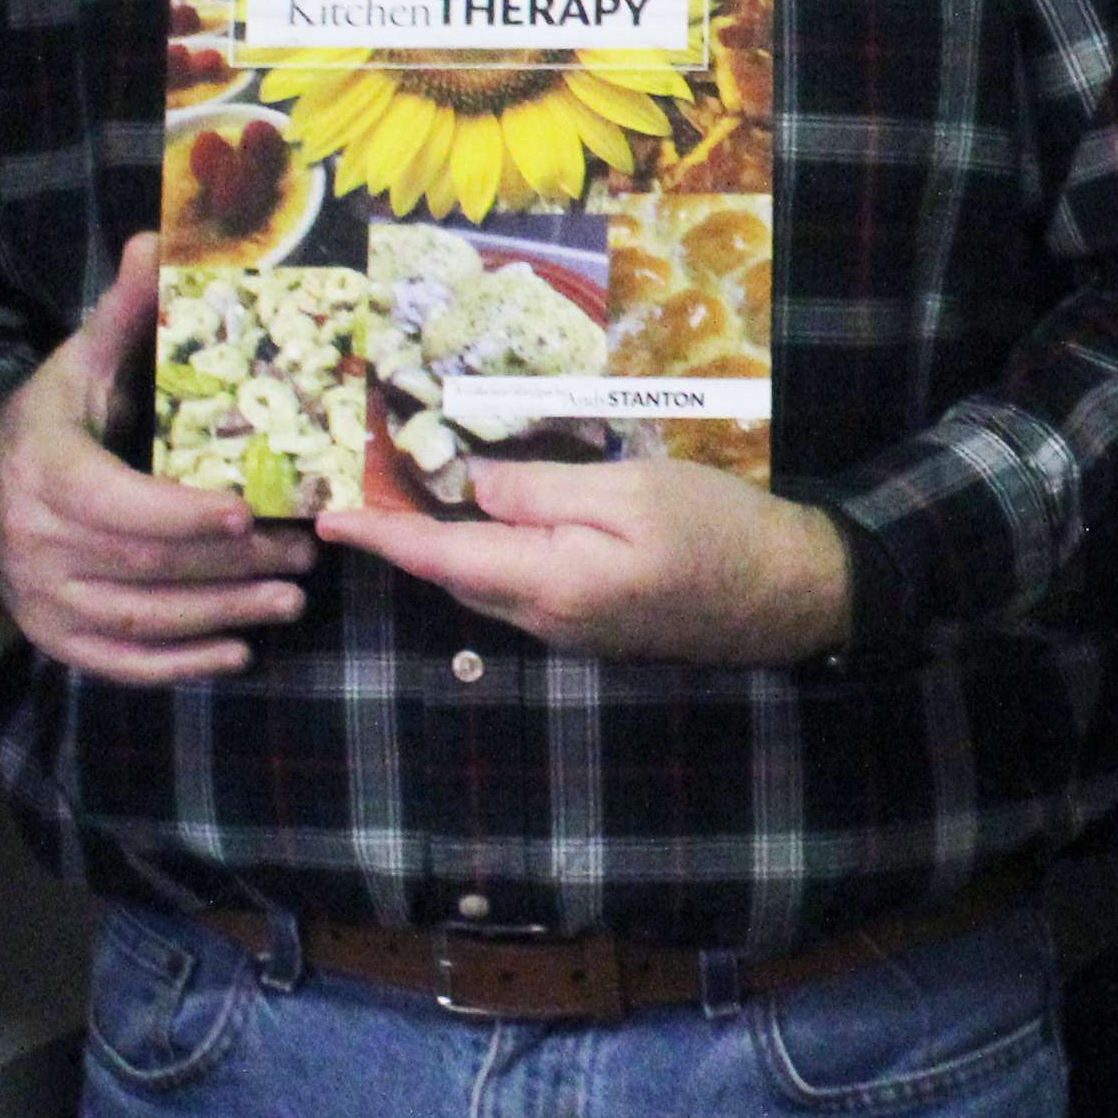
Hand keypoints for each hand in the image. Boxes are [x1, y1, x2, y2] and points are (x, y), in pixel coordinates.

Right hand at [0, 232, 317, 683]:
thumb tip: (162, 238)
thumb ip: (124, 313)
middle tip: (304, 554)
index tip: (249, 508)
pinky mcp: (50, 635)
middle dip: (231, 562)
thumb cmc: (48, 423)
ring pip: (139, 617)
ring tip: (290, 600)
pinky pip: (116, 660)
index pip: (119, 506)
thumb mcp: (77, 365)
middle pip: (145, 564)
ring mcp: (40, 597)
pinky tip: (236, 654)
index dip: (183, 514)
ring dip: (220, 615)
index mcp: (48, 473)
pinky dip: (177, 665)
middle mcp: (38, 543)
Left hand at [317, 458, 852, 667]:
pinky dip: (493, 558)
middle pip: (455, 576)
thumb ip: (542, 489)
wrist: (792, 594)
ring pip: (488, 585)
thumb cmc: (718, 530)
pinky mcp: (599, 628)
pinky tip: (498, 525)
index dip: (378, 535)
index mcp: (548, 582)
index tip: (324, 517)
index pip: (438, 557)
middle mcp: (546, 619)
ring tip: (415, 504)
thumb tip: (472, 487)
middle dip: (405, 541)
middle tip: (363, 494)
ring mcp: (572, 631)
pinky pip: (524, 590)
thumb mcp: (630, 490)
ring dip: (448, 551)